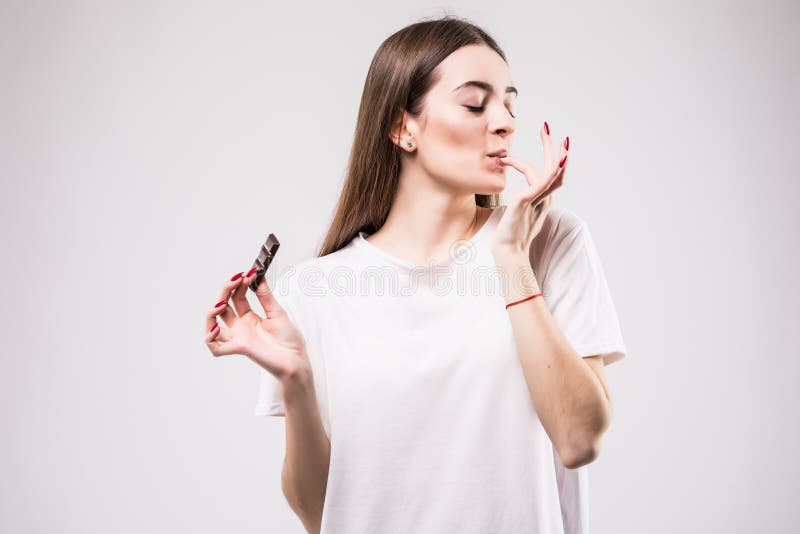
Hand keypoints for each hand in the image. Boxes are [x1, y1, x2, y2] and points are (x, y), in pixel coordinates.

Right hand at [203, 268, 308, 379]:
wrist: (296, 358)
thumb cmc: (289, 339)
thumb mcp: (277, 312)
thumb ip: (265, 296)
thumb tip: (259, 276)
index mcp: (249, 317)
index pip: (236, 297)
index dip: (239, 284)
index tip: (248, 274)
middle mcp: (240, 326)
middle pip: (223, 306)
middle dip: (226, 290)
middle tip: (237, 279)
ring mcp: (238, 337)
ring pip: (212, 324)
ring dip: (212, 311)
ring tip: (222, 302)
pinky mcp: (239, 347)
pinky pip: (216, 347)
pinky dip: (210, 338)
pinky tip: (216, 328)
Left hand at [490, 122, 568, 256]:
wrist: (507, 250)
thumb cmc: (509, 234)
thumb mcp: (517, 211)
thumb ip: (523, 200)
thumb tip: (520, 195)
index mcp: (542, 198)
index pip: (547, 171)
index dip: (548, 155)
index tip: (543, 139)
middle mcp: (545, 197)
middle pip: (554, 167)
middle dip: (551, 145)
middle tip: (546, 126)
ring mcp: (539, 199)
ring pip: (552, 171)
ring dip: (550, 150)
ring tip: (546, 132)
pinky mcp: (529, 201)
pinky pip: (544, 182)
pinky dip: (553, 170)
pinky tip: (559, 160)